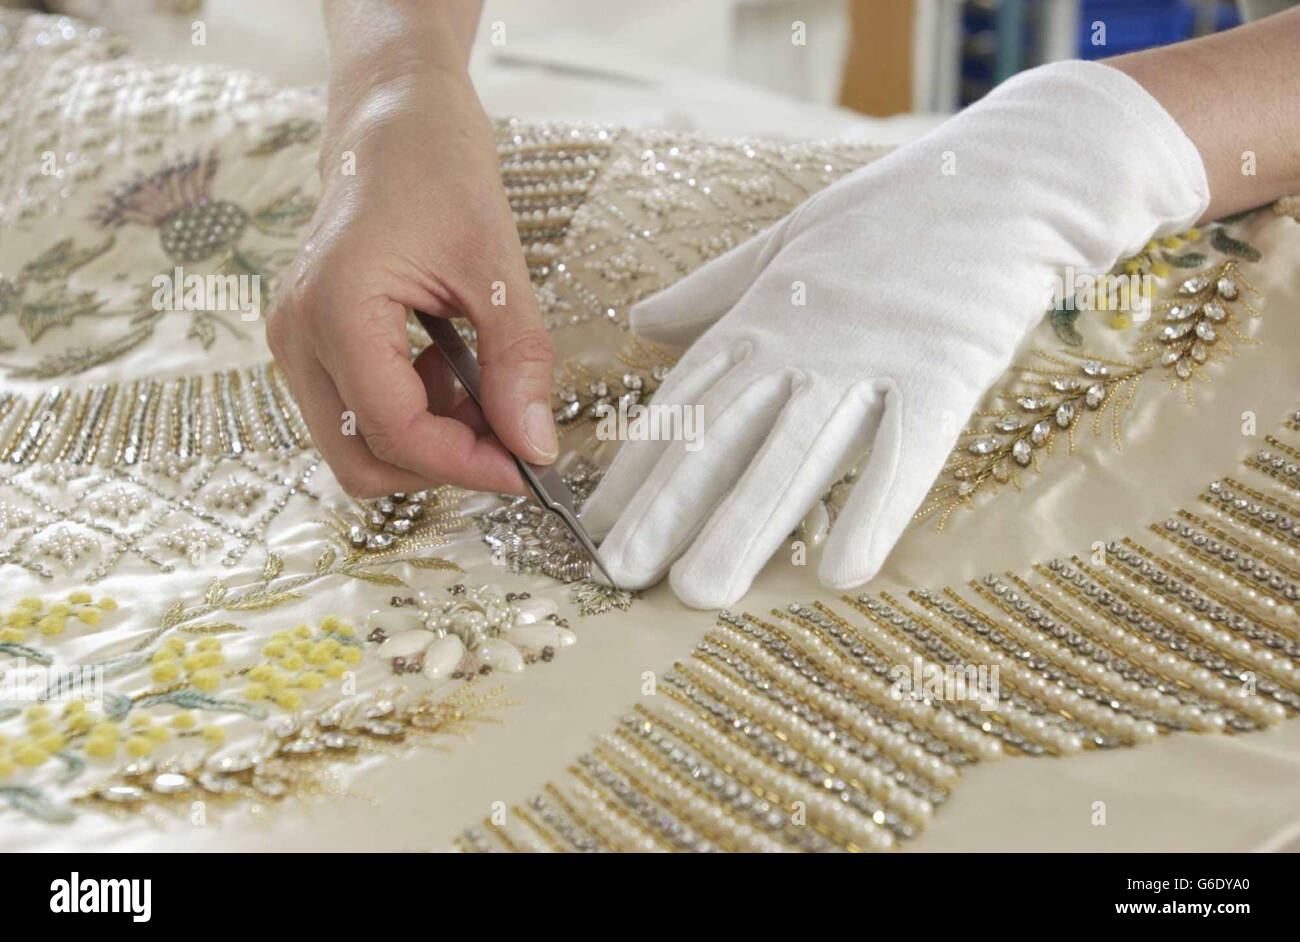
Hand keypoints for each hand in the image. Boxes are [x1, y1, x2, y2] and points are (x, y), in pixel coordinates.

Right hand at [268, 70, 556, 497]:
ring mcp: (295, 340)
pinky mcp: (310, 340)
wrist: (391, 113)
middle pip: (360, 461)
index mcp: (334, 310)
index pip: (394, 433)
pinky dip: (411, 414)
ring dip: (427, 440)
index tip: (527, 467)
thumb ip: (517, 362)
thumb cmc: (436, 165)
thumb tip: (535, 445)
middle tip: (507, 438)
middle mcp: (298, 335)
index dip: (465, 464)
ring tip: (482, 388)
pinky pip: (355, 412)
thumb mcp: (498, 265)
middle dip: (440, 464)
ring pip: (355, 444)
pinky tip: (451, 371)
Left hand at [582, 61, 1208, 608]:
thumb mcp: (786, 242)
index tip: (596, 526)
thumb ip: (712, 292)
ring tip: (700, 592)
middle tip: (621, 574)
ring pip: (796, 455)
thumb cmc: (895, 214)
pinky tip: (840, 575)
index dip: (637, 467)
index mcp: (761, 316)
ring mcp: (871, 361)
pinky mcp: (944, 375)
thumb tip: (641, 321)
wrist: (1009, 181)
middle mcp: (801, 344)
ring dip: (745, 526)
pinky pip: (904, 454)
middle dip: (667, 508)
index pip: (684, 403)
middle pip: (724, 437)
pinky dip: (872, 510)